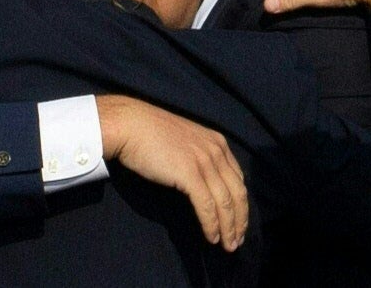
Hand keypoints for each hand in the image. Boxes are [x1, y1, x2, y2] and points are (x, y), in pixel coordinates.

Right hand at [96, 94, 247, 251]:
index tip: (238, 221)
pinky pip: (207, 205)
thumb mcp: (184, 141)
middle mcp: (216, 151)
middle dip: (240, 220)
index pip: (238, 179)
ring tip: (228, 245)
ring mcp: (204, 162)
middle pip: (237, 192)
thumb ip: (198, 156)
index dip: (241, 204)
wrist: (129, 124)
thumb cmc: (149, 133)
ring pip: (225, 202)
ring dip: (228, 228)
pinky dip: (211, 224)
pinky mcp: (190, 174)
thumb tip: (202, 181)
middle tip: (237, 240)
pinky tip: (211, 237)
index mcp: (217, 142)